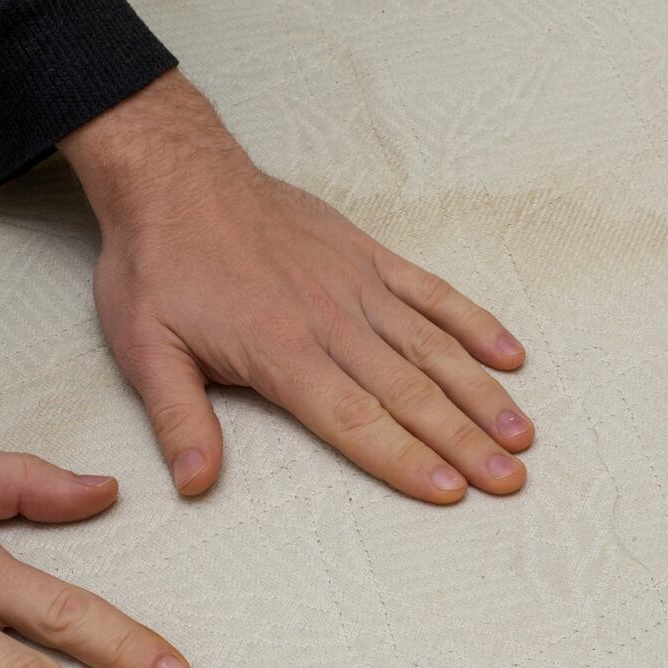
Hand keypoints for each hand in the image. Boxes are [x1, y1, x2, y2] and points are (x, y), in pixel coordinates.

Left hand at [61, 71, 534, 503]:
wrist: (175, 175)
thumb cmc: (158, 265)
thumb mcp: (144, 348)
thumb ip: (177, 420)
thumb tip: (194, 485)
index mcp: (280, 352)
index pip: (355, 420)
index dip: (404, 459)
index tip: (451, 492)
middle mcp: (331, 322)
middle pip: (410, 393)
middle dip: (464, 441)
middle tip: (510, 479)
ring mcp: (356, 285)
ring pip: (432, 348)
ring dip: (481, 393)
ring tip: (522, 434)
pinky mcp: (366, 256)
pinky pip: (431, 292)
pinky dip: (472, 323)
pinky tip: (510, 354)